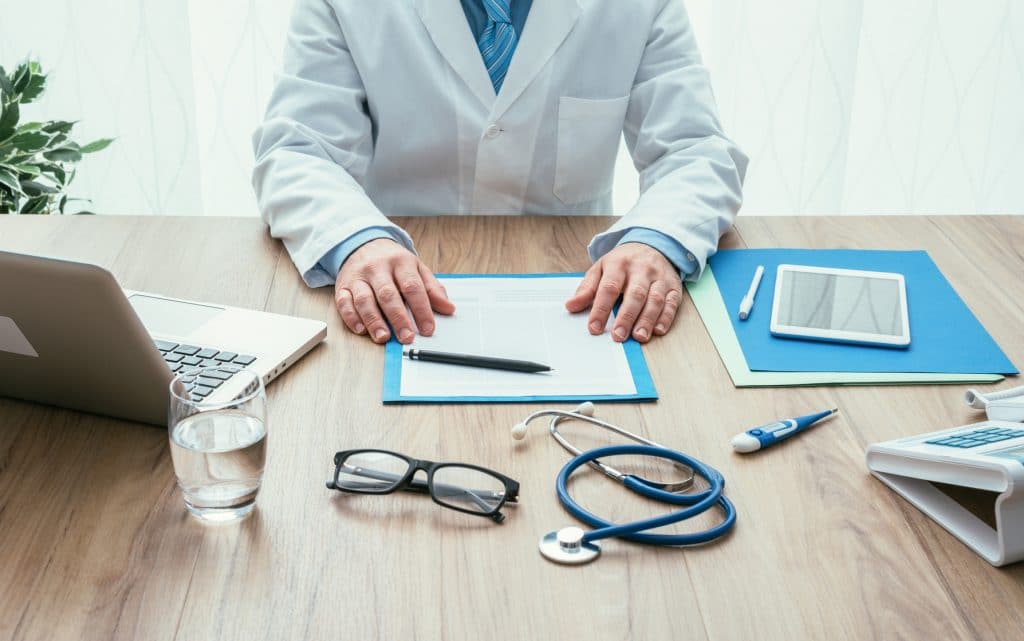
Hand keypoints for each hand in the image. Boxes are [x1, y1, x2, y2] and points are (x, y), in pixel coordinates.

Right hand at [334, 239, 454, 343]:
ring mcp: (359, 277)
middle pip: (388, 295)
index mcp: (401, 262)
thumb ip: (432, 289)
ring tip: (384, 337)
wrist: (364, 244)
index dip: (421, 310)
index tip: (428, 328)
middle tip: (407, 337)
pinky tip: (361, 330)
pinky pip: (344, 303)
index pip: (412, 287)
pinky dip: (352, 318)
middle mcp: (378, 268)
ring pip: (365, 300)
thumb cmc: (393, 261)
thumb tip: (448, 308)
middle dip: (398, 318)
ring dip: (374, 321)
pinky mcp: (343, 285)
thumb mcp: (417, 268)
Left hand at [565, 243, 682, 342]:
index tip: (594, 327)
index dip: (601, 309)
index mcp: (619, 264)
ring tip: (638, 336)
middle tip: (618, 336)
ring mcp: (659, 277)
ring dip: (647, 320)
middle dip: (626, 317)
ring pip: (655, 299)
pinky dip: (666, 317)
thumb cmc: (623, 262)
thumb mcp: (601, 268)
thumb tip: (571, 306)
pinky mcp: (673, 286)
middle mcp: (641, 269)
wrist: (652, 245)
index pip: (609, 287)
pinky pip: (672, 302)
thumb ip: (587, 288)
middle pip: (634, 294)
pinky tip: (658, 330)